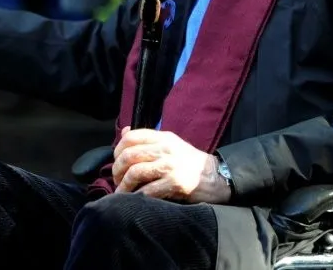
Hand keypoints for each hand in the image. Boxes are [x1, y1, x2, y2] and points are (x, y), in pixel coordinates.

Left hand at [112, 127, 231, 203]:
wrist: (216, 177)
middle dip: (117, 169)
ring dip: (124, 185)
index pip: (131, 137)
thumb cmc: (190, 161)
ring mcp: (170, 166)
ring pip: (135, 172)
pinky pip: (147, 190)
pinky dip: (137, 196)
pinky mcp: (175, 184)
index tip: (116, 160)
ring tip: (121, 191)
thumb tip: (124, 132)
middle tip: (116, 179)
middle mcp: (165, 149)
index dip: (118, 149)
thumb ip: (148, 139)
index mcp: (163, 137)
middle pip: (129, 155)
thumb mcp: (171, 143)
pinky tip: (134, 199)